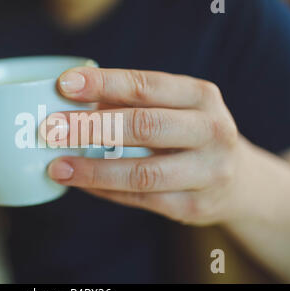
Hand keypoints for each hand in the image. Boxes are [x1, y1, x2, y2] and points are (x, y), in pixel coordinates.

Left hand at [45, 67, 248, 224]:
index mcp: (201, 96)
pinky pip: (140, 199)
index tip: (64, 84)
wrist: (238, 180)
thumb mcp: (174, 108)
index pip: (146, 86)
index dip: (104, 84)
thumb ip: (130, 103)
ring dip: (93, 170)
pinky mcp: (194, 207)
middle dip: (92, 127)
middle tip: (51, 129)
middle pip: (145, 127)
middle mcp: (211, 131)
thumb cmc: (191, 134)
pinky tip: (80, 183)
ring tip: (57, 167)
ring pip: (142, 173)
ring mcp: (207, 173)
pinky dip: (106, 191)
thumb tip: (71, 102)